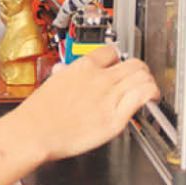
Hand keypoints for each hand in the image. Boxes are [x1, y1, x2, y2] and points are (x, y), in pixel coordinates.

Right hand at [10, 47, 158, 161]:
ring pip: (142, 77)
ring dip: (148, 81)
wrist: (34, 132)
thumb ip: (66, 76)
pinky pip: (141, 97)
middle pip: (133, 63)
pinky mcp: (115, 118)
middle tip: (140, 77)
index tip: (120, 65)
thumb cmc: (39, 114)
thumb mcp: (52, 83)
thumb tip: (66, 73)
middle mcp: (99, 78)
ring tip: (149, 89)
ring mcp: (109, 97)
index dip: (119, 58)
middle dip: (140, 69)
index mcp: (82, 67)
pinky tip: (151, 100)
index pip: (111, 52)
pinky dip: (151, 94)